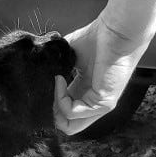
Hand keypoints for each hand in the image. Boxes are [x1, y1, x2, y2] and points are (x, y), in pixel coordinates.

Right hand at [53, 16, 152, 134]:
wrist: (117, 30)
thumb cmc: (99, 38)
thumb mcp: (69, 56)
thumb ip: (55, 68)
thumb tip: (38, 74)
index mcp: (85, 92)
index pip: (65, 113)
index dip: (50, 104)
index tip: (43, 86)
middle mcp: (93, 102)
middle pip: (67, 126)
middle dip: (51, 112)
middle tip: (45, 91)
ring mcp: (100, 106)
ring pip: (70, 126)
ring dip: (54, 106)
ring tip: (54, 83)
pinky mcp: (104, 104)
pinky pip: (72, 113)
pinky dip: (60, 98)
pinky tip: (60, 79)